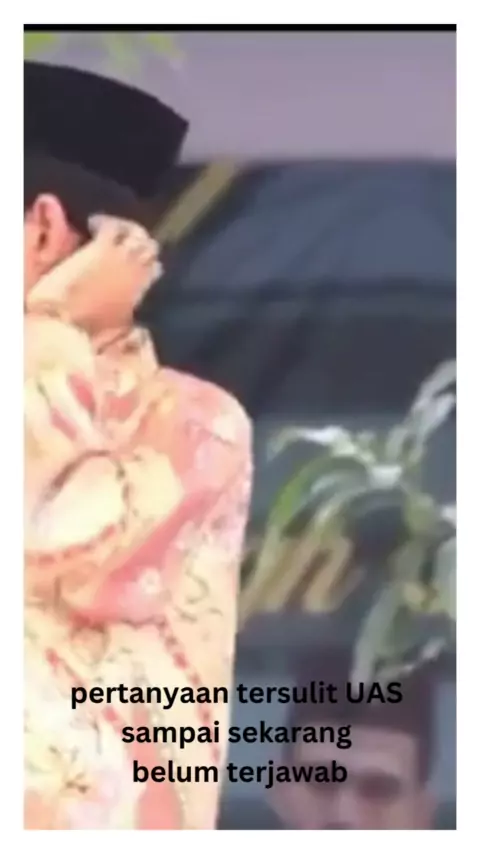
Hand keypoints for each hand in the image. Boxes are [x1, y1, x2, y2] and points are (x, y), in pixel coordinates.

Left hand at [26, 216, 161, 334]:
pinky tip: (93, 223)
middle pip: (151, 247)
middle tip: (125, 239)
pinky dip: (104, 221)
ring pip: (137, 232)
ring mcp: (121, 257)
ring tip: (112, 228)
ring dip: (125, 228)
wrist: (65, 321)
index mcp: (141, 292)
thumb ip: (128, 313)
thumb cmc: (88, 329)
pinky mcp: (102, 247)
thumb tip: (137, 319)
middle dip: (140, 242)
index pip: (156, 269)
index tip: (137, 262)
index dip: (148, 263)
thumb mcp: (117, 324)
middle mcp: (137, 271)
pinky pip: (111, 225)